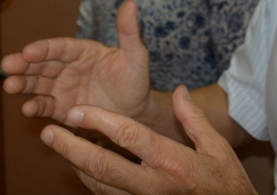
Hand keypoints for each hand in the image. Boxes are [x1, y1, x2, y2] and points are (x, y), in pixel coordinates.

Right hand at [1, 1, 150, 123]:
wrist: (137, 113)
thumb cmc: (136, 80)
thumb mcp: (136, 56)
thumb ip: (129, 32)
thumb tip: (130, 3)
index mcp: (83, 51)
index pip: (60, 48)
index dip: (44, 49)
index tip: (29, 51)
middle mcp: (68, 67)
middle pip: (42, 64)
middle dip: (24, 64)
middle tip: (7, 66)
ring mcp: (63, 88)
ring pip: (38, 83)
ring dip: (23, 84)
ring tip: (10, 86)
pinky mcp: (62, 109)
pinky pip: (45, 106)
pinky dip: (35, 107)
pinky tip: (27, 109)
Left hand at [42, 86, 256, 194]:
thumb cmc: (226, 181)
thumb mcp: (217, 146)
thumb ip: (193, 118)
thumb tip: (179, 91)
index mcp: (172, 161)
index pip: (129, 136)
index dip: (100, 121)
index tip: (78, 110)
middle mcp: (153, 184)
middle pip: (102, 166)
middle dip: (71, 148)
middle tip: (50, 132)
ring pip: (98, 185)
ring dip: (75, 165)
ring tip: (58, 144)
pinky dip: (89, 181)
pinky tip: (81, 167)